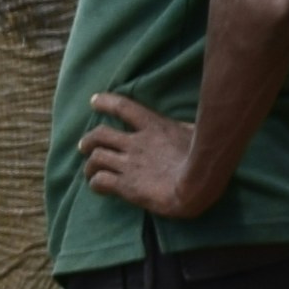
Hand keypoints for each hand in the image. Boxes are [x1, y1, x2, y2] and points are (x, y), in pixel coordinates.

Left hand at [78, 92, 235, 219]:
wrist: (198, 185)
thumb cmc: (204, 157)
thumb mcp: (196, 133)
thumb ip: (184, 128)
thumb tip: (190, 125)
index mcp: (153, 126)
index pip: (123, 107)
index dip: (106, 102)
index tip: (94, 101)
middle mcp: (136, 143)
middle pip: (100, 135)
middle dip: (88, 140)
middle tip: (84, 147)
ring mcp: (129, 164)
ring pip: (96, 158)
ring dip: (89, 164)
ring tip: (89, 171)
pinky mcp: (126, 185)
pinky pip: (101, 181)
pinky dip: (95, 183)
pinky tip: (98, 187)